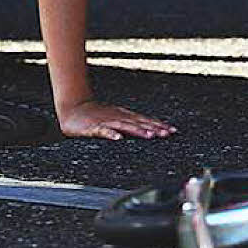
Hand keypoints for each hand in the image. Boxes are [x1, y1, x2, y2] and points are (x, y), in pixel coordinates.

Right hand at [58, 99, 176, 139]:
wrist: (73, 109)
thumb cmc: (96, 115)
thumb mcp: (116, 118)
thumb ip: (130, 124)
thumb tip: (148, 130)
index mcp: (124, 115)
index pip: (145, 120)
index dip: (159, 125)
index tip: (173, 130)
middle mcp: (118, 117)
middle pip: (139, 123)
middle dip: (154, 128)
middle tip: (167, 133)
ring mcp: (107, 121)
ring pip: (125, 126)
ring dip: (138, 130)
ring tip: (150, 135)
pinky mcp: (94, 127)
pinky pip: (103, 131)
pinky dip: (111, 134)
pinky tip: (118, 139)